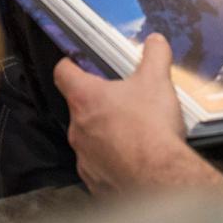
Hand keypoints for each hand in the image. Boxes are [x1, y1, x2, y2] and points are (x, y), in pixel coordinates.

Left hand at [53, 34, 222, 197]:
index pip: (63, 73)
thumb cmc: (151, 130)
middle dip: (100, 105)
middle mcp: (78, 128)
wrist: (159, 179)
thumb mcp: (157, 82)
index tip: (78, 64)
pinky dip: (113, 162)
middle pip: (80, 108)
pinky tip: (135, 160)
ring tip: (134, 134)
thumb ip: (154, 56)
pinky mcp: (94, 181)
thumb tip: (155, 41)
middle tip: (124, 103)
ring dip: (106, 135)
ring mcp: (84, 157)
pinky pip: (99, 167)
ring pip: (90, 140)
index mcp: (86, 98)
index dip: (70, 66)